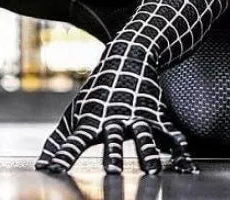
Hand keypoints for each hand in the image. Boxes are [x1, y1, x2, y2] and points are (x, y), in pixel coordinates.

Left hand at [35, 49, 196, 174]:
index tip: (52, 171)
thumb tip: (41, 167)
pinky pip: (171, 136)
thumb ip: (59, 143)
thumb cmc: (95, 96)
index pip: (74, 142)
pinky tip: (188, 169)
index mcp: (89, 122)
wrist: (125, 58)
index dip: (63, 156)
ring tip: (152, 171)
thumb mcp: (74, 115)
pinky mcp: (155, 117)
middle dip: (113, 155)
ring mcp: (136, 117)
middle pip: (112, 139)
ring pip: (144, 137)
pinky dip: (181, 152)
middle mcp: (112, 120)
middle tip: (113, 172)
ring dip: (148, 154)